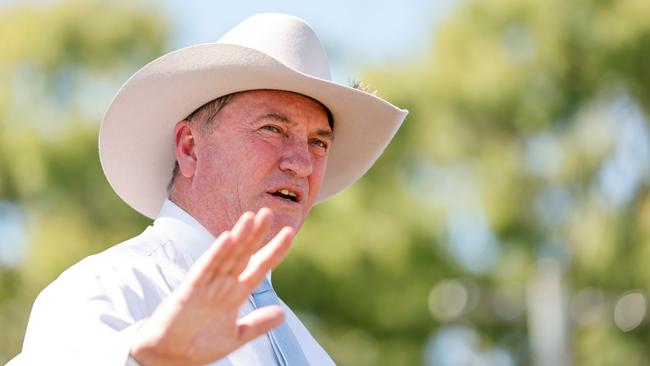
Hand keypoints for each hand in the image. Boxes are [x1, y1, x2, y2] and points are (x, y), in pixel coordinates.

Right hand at [130, 208, 293, 365]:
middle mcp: (222, 285)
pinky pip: (204, 269)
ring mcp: (206, 286)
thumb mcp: (235, 337)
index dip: (274, 251)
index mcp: (235, 294)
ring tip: (250, 218)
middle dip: (256, 235)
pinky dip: (215, 254)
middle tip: (268, 213)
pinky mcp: (189, 291)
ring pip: (226, 256)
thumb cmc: (199, 346)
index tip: (288, 233)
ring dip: (238, 237)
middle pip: (244, 255)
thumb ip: (258, 324)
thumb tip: (283, 313)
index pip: (259, 267)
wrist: (169, 358)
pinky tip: (226, 239)